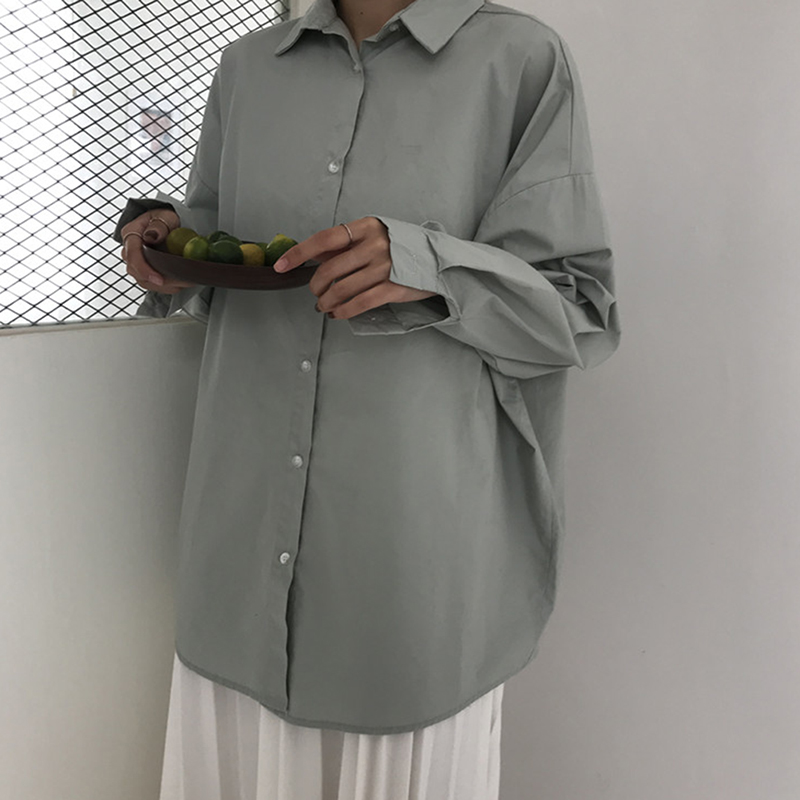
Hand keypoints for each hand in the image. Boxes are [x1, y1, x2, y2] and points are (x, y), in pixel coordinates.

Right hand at [120, 209, 198, 294]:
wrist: (164, 223)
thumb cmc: (164, 219)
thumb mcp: (165, 217)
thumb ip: (159, 226)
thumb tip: (152, 236)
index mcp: (131, 233)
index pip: (133, 255)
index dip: (144, 269)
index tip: (159, 279)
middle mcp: (129, 249)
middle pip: (136, 271)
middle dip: (157, 281)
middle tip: (178, 283)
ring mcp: (134, 260)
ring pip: (142, 280)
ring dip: (162, 286)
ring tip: (181, 284)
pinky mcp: (143, 268)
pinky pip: (149, 282)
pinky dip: (164, 286)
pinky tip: (178, 284)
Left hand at [273, 216, 437, 318]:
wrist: (438, 260)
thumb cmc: (402, 247)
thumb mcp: (375, 236)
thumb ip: (347, 244)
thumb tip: (314, 255)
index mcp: (367, 227)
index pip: (324, 239)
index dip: (299, 253)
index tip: (280, 266)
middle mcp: (375, 245)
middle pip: (330, 269)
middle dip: (316, 286)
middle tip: (315, 293)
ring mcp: (385, 267)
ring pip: (341, 289)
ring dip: (326, 302)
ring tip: (324, 306)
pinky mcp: (393, 288)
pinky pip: (358, 303)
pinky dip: (343, 311)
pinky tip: (337, 314)